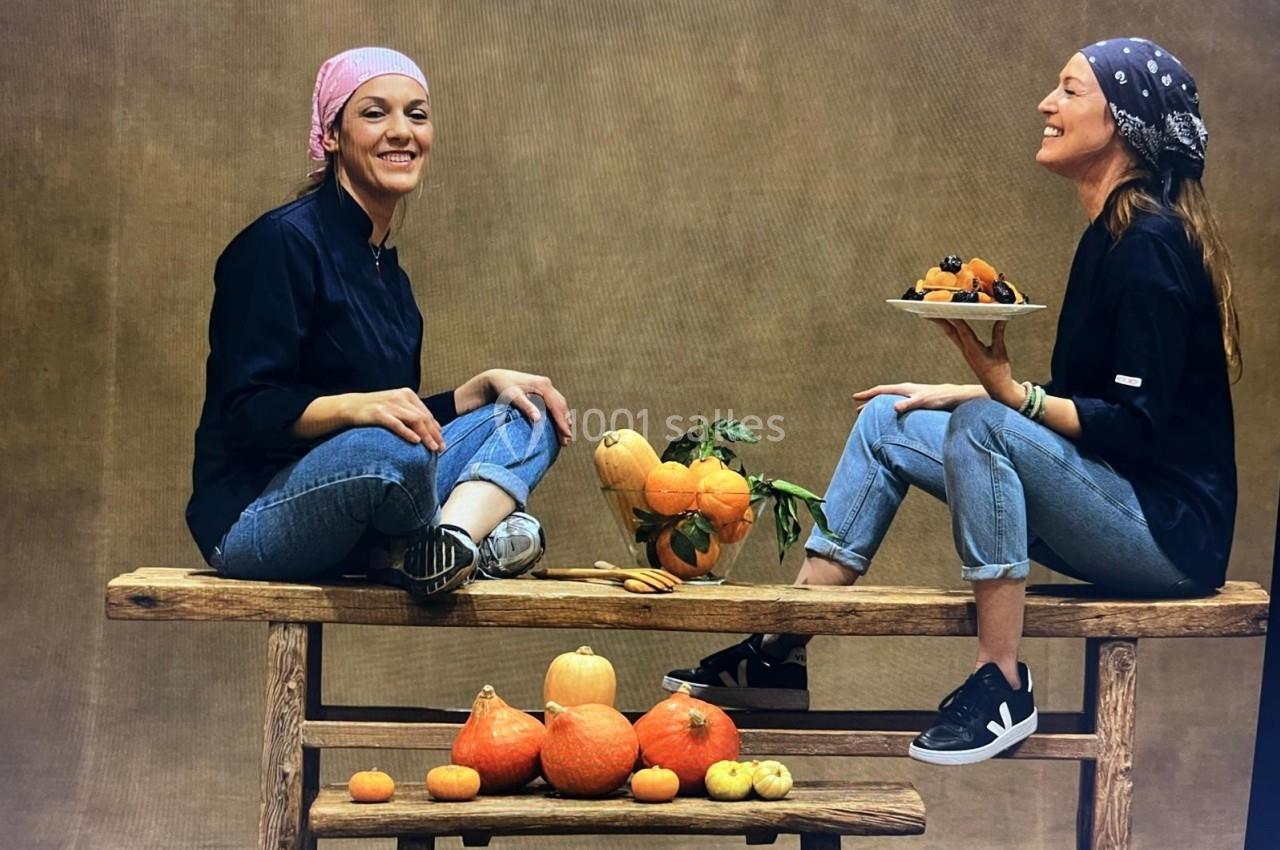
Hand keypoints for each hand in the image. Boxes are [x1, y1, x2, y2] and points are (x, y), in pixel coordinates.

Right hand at [344, 388, 444, 449]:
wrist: (351, 406)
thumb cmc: (377, 410)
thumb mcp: (397, 407)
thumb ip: (413, 415)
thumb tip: (435, 428)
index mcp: (407, 395)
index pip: (427, 414)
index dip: (436, 429)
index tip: (442, 442)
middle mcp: (401, 398)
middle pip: (423, 418)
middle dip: (434, 434)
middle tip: (441, 449)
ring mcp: (390, 405)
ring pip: (414, 421)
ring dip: (426, 436)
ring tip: (433, 448)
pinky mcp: (379, 413)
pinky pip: (397, 424)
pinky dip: (408, 432)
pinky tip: (416, 441)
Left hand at [484, 369, 573, 446]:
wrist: (496, 378)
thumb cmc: (503, 388)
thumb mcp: (513, 397)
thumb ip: (526, 407)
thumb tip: (538, 419)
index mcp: (543, 385)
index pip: (556, 406)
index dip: (562, 421)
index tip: (566, 435)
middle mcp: (546, 384)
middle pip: (561, 406)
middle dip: (565, 423)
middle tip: (566, 440)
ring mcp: (545, 386)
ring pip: (560, 404)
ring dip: (564, 419)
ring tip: (565, 435)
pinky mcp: (542, 389)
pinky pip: (554, 403)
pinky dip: (558, 414)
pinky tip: (558, 424)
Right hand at [853, 382, 984, 412]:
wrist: (956, 397)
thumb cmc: (940, 398)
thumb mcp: (923, 401)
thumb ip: (908, 404)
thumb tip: (893, 407)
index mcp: (904, 389)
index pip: (881, 390)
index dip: (868, 394)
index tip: (855, 397)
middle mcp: (906, 391)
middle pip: (883, 396)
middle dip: (870, 402)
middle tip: (857, 409)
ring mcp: (912, 396)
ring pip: (890, 401)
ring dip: (879, 406)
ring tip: (871, 414)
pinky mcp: (918, 402)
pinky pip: (898, 405)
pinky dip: (890, 410)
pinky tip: (892, 417)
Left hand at [929, 319, 1021, 406]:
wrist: (997, 387)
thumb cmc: (999, 372)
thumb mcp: (1000, 351)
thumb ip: (999, 334)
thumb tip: (1002, 319)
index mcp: (973, 349)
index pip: (962, 330)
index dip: (955, 319)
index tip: (947, 309)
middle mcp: (966, 350)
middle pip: (950, 332)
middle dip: (939, 320)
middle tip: (929, 310)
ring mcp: (965, 352)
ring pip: (951, 334)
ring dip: (943, 323)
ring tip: (934, 313)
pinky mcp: (967, 353)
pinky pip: (957, 338)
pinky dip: (952, 329)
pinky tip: (949, 323)